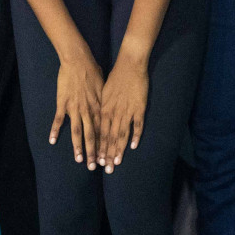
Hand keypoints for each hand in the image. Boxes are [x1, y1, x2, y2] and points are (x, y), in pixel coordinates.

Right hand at [52, 44, 105, 168]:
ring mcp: (74, 108)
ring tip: (78, 160)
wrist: (77, 60)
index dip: (105, 146)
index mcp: (99, 108)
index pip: (103, 131)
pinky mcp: (63, 103)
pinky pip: (59, 120)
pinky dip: (55, 131)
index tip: (107, 158)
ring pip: (77, 131)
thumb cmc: (92, 71)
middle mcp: (88, 111)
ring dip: (78, 147)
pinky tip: (52, 141)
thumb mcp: (104, 87)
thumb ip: (104, 101)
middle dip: (93, 152)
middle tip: (94, 166)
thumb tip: (109, 110)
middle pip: (91, 136)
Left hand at [98, 52, 149, 171]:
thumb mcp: (103, 92)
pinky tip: (132, 147)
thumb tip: (97, 118)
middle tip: (105, 169)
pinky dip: (135, 136)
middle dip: (106, 154)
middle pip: (109, 137)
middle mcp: (113, 112)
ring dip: (118, 150)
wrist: (129, 65)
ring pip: (121, 134)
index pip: (99, 132)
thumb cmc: (115, 77)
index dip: (98, 147)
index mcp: (103, 108)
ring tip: (116, 163)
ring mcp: (126, 111)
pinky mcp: (138, 108)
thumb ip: (101, 106)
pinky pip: (136, 125)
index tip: (96, 160)